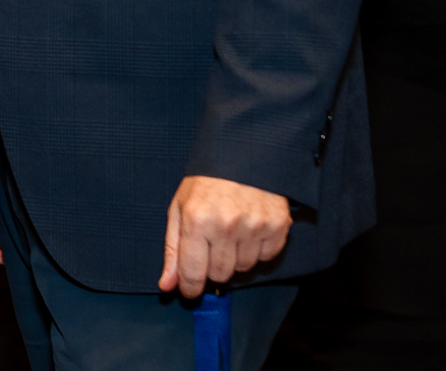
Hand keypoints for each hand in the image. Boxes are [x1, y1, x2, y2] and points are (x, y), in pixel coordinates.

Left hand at [159, 174, 291, 298]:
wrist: (241, 155)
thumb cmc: (205, 185)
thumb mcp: (178, 210)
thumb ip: (172, 250)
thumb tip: (167, 285)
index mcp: (196, 221)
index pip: (192, 272)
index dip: (190, 287)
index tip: (190, 291)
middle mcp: (225, 225)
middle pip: (220, 274)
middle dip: (212, 266)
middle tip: (211, 245)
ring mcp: (254, 226)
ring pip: (243, 268)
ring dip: (235, 256)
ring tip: (231, 231)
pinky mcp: (277, 226)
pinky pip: (266, 256)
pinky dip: (257, 248)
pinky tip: (249, 228)